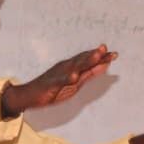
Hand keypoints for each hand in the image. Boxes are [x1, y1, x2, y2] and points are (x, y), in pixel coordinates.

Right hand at [2, 46, 117, 116]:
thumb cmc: (54, 89)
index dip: (101, 57)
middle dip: (95, 55)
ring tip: (96, 56)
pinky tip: (74, 76)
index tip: (113, 54)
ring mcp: (59, 74)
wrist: (30, 95)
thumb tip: (105, 65)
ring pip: (74, 66)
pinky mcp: (51, 84)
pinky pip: (60, 80)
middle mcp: (66, 67)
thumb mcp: (76, 82)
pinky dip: (67, 78)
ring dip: (85, 61)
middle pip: (83, 60)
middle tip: (106, 49)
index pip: (88, 60)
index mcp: (72, 66)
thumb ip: (89, 73)